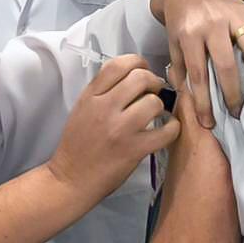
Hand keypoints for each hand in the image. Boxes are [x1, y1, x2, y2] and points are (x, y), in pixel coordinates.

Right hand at [49, 55, 180, 202]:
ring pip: (154, 102)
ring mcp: (120, 129)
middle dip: (153, 82)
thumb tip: (133, 77)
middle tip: (154, 92)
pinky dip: (172, 128)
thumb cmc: (77, 145)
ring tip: (156, 114)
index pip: (118, 64)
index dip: (138, 62)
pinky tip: (167, 129)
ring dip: (161, 106)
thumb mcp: (82, 109)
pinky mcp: (134, 150)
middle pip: (141, 78)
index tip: (143, 71)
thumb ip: (104, 91)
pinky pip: (166, 131)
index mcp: (91, 96)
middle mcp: (105, 108)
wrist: (70, 180)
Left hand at [152, 0, 243, 127]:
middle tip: (237, 111)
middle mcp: (212, 24)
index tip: (209, 122)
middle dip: (233, 94)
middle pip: (227, 65)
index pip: (198, 75)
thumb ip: (180, 69)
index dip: (204, 102)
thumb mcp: (172, 44)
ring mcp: (233, 14)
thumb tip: (188, 99)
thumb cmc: (179, 21)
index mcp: (189, 34)